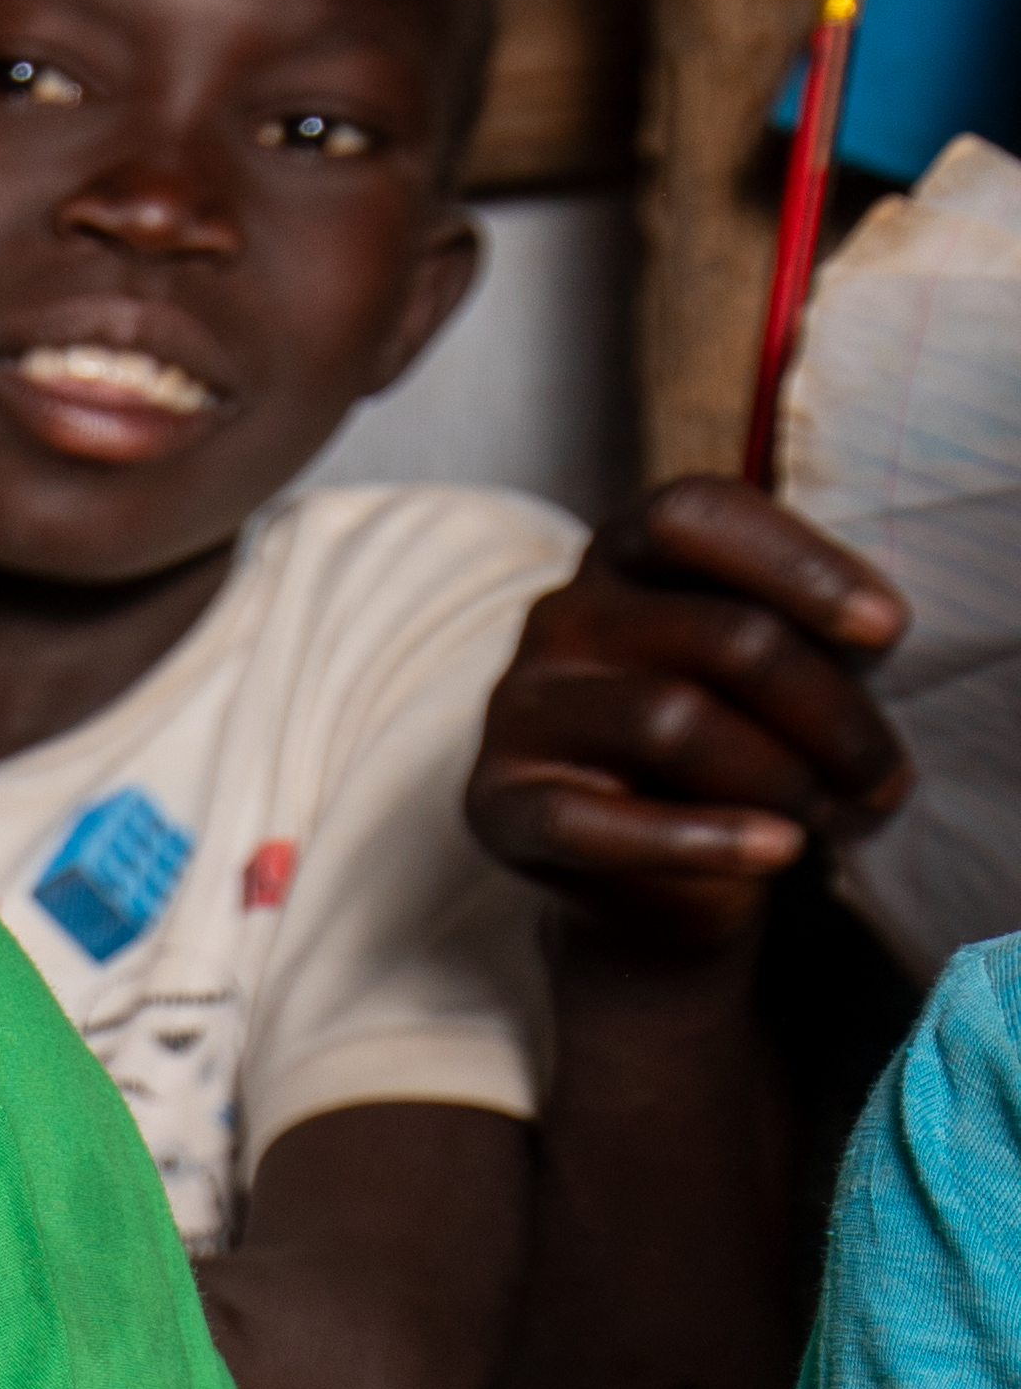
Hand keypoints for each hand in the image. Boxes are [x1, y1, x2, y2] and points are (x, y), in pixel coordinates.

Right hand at [467, 477, 913, 962]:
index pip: (693, 515)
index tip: (887, 631)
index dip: (798, 562)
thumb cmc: (727, 743)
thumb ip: (798, 624)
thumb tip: (875, 627)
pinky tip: (778, 849)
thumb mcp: (761, 666)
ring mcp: (521, 713)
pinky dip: (708, 839)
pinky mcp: (501, 805)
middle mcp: (560, 620)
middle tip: (885, 776)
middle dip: (834, 713)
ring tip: (839, 817)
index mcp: (620, 559)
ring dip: (787, 778)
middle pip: (722, 637)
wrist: (649, 873)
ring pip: (673, 721)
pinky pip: (600, 824)